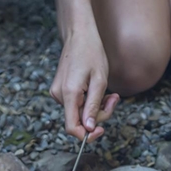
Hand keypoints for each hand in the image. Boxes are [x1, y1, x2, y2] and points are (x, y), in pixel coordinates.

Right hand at [50, 24, 119, 141]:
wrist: (79, 35)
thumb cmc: (92, 53)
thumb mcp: (100, 81)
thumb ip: (94, 106)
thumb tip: (89, 129)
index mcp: (69, 93)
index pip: (72, 128)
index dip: (87, 135)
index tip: (101, 130)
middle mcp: (59, 95)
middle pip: (79, 121)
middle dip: (99, 115)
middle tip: (114, 100)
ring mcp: (57, 93)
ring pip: (79, 113)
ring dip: (96, 108)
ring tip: (109, 94)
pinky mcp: (60, 90)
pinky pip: (76, 104)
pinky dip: (89, 102)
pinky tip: (97, 90)